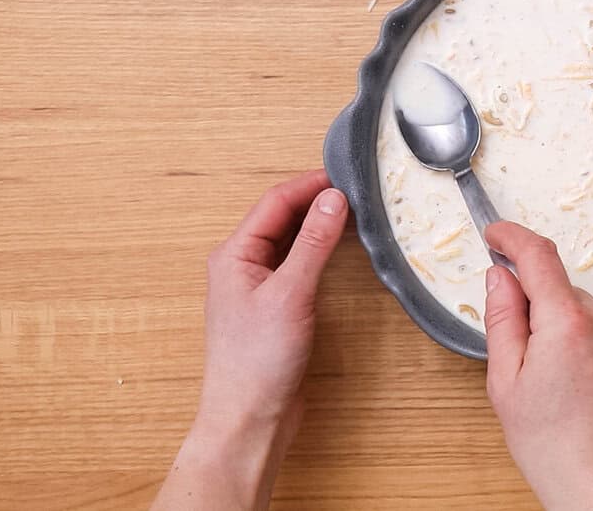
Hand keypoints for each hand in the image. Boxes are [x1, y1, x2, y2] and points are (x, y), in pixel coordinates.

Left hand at [152, 170, 347, 510]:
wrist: (250, 417)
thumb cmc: (258, 360)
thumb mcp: (290, 293)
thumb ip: (313, 243)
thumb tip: (334, 198)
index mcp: (234, 254)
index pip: (276, 202)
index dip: (311, 184)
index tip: (347, 175)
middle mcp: (242, 265)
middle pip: (281, 217)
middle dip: (316, 200)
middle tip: (357, 190)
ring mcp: (258, 286)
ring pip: (290, 240)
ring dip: (318, 224)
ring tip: (354, 212)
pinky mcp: (275, 307)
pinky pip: (297, 264)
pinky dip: (318, 250)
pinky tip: (339, 249)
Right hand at [482, 222, 592, 510]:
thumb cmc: (557, 451)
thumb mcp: (506, 385)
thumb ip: (502, 320)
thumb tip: (500, 277)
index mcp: (568, 324)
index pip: (538, 255)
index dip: (512, 238)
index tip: (497, 235)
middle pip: (565, 295)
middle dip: (544, 316)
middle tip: (532, 366)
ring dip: (576, 336)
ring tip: (570, 390)